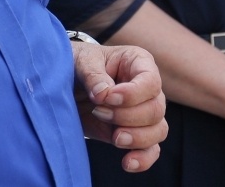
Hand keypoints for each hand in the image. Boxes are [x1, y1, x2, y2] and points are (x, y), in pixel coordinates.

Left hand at [74, 42, 167, 172]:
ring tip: (114, 137)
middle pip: (156, 110)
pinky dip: (143, 159)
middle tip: (98, 112)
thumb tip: (104, 94)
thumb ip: (93, 75)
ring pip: (158, 131)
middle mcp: (147, 89)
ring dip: (136, 137)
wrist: (66, 82)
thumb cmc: (77, 63)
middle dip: (127, 116)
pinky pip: (151, 150)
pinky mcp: (135, 133)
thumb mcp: (81, 61)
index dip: (133, 94)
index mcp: (139, 63)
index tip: (108, 98)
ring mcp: (144, 112)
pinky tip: (128, 163)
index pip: (150, 81)